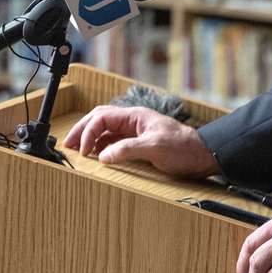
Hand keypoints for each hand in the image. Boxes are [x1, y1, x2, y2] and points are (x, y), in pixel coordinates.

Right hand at [64, 105, 219, 177]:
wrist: (203, 155)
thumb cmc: (184, 148)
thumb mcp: (155, 147)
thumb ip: (128, 149)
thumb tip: (102, 155)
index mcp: (135, 116)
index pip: (102, 117)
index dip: (88, 131)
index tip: (82, 150)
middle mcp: (133, 121)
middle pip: (100, 119)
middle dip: (83, 130)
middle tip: (68, 145)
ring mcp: (136, 131)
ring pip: (106, 130)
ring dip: (91, 138)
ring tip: (78, 151)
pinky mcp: (139, 143)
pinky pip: (114, 141)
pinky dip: (102, 146)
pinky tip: (97, 156)